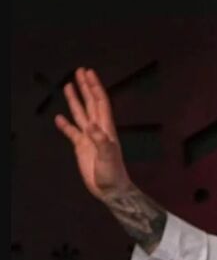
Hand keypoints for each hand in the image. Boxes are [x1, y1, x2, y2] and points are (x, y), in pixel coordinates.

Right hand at [54, 67, 133, 201]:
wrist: (110, 189)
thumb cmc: (113, 172)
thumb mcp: (109, 156)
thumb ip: (101, 140)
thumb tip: (91, 125)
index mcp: (106, 128)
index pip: (100, 102)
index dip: (95, 87)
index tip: (88, 74)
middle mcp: (98, 129)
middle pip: (91, 103)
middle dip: (86, 87)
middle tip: (80, 71)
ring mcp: (89, 138)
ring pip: (81, 114)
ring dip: (75, 100)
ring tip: (68, 86)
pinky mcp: (81, 147)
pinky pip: (72, 132)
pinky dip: (65, 125)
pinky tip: (59, 118)